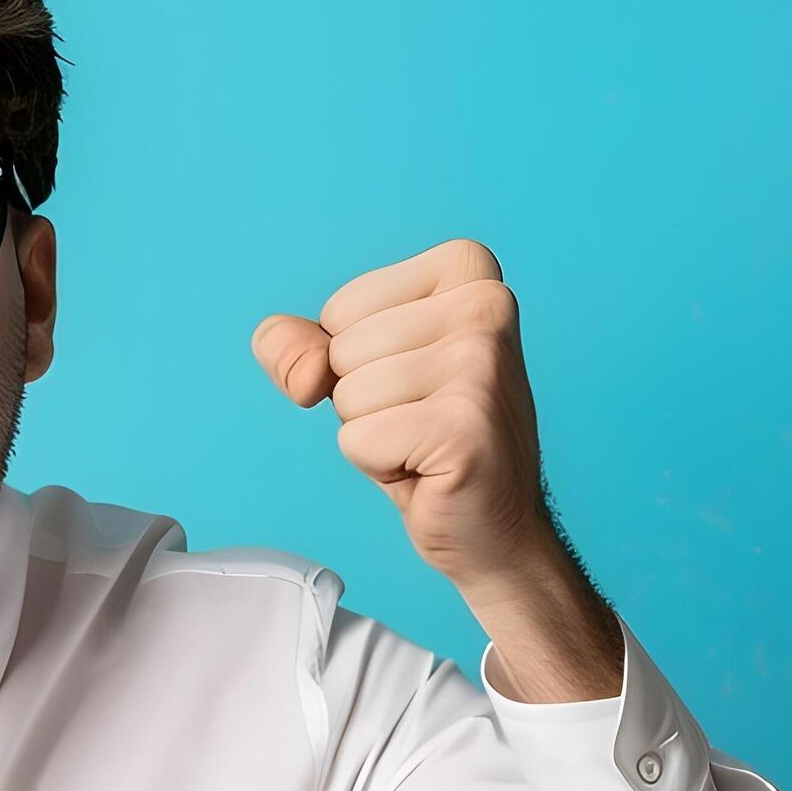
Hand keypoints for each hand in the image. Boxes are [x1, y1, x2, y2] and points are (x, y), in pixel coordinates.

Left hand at [254, 240, 619, 700]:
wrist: (493, 524)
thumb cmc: (426, 438)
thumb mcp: (354, 371)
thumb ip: (298, 346)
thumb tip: (301, 369)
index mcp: (468, 266)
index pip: (342, 308)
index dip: (357, 360)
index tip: (416, 383)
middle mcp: (487, 302)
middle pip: (342, 349)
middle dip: (365, 399)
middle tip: (423, 421)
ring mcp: (482, 362)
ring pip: (348, 394)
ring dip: (374, 433)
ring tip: (426, 442)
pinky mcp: (465, 423)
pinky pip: (359, 439)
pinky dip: (380, 465)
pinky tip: (430, 468)